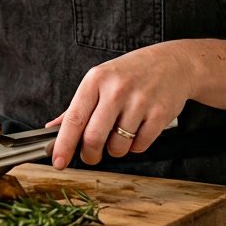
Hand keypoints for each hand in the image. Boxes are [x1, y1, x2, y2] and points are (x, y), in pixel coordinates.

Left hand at [45, 42, 194, 168]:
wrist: (172, 63)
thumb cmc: (130, 73)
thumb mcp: (100, 80)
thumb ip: (77, 107)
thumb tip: (53, 128)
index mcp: (96, 80)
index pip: (74, 118)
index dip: (64, 144)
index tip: (58, 162)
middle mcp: (117, 89)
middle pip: (94, 137)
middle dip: (89, 155)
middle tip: (91, 156)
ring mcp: (140, 101)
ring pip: (118, 146)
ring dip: (115, 150)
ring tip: (119, 134)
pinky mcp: (160, 114)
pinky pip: (139, 146)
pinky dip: (135, 146)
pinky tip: (137, 130)